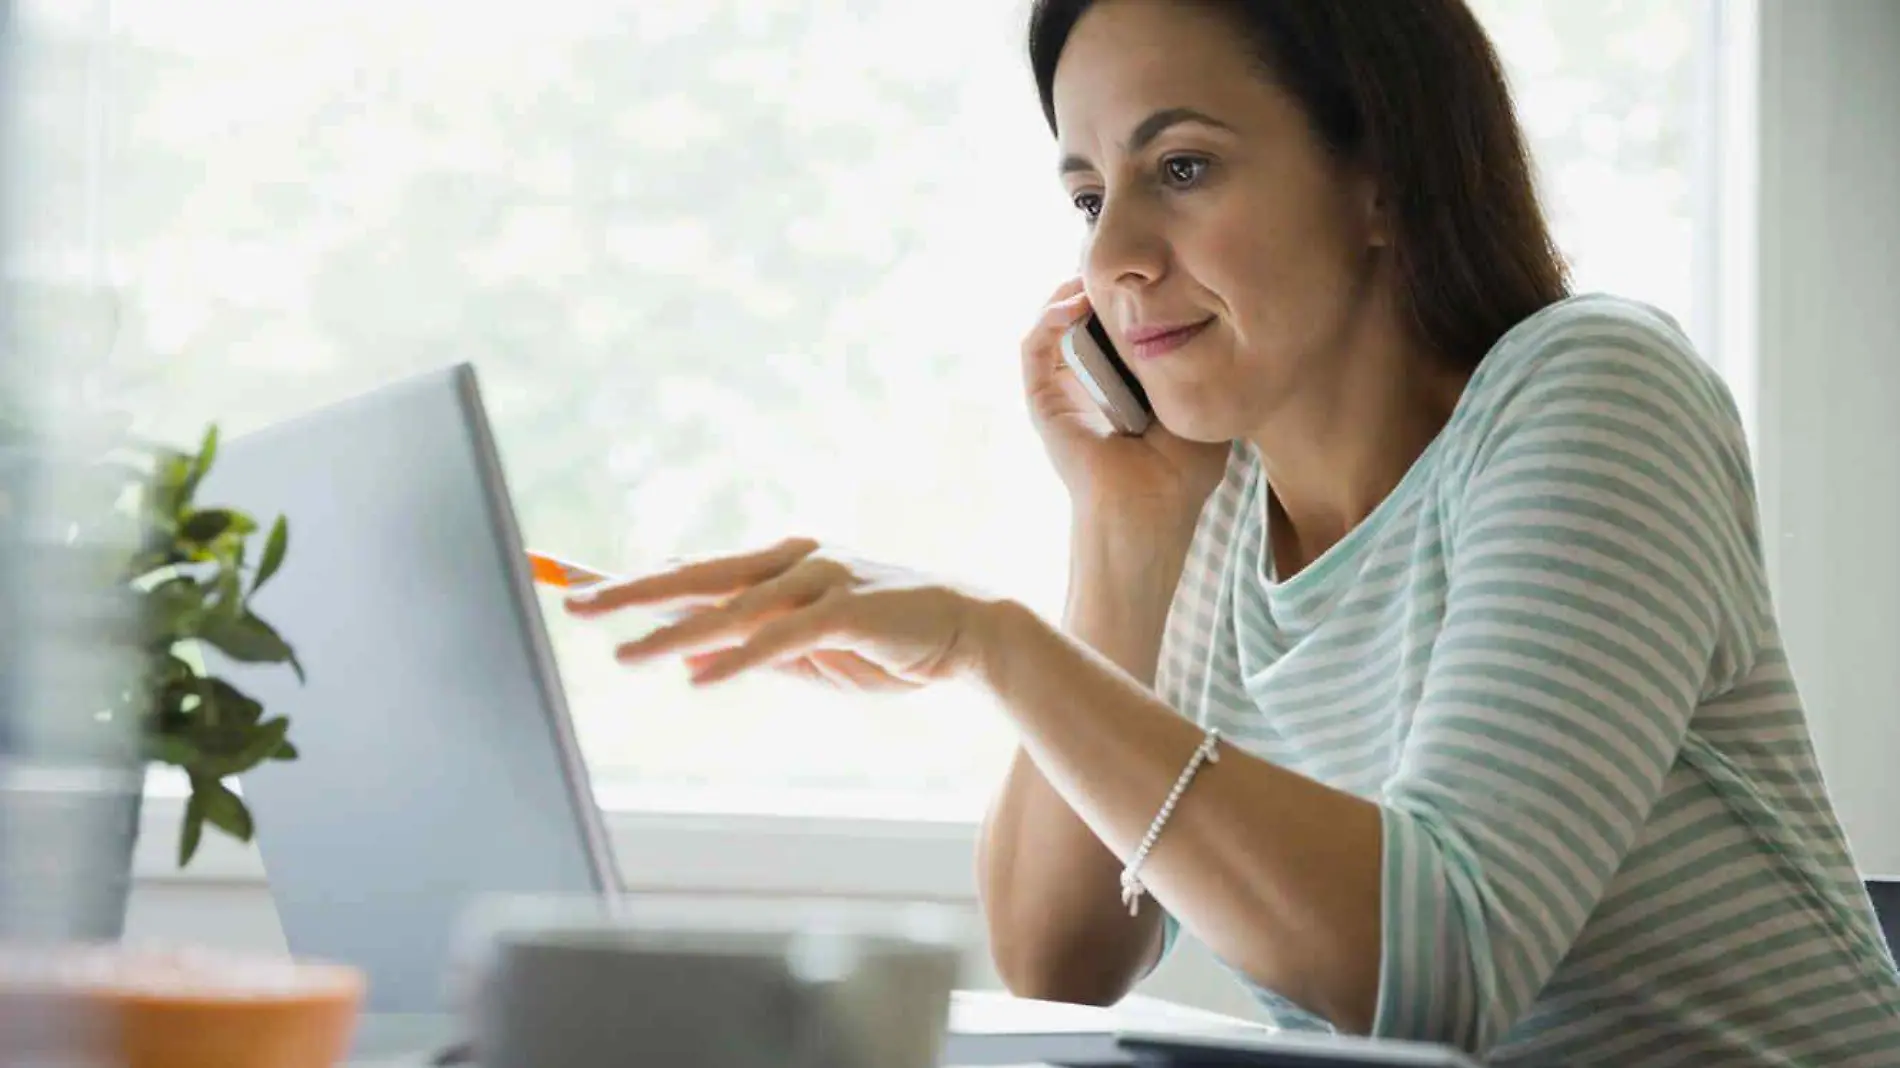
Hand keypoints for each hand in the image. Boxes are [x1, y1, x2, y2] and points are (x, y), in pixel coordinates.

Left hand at [563, 536, 991, 690]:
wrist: (972, 631)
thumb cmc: (889, 641)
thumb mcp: (809, 647)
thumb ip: (754, 644)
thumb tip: (692, 653)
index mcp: (781, 565)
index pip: (697, 572)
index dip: (638, 578)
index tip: (582, 582)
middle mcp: (795, 561)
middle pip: (699, 576)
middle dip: (633, 591)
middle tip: (575, 602)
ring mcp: (823, 580)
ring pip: (734, 607)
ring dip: (676, 634)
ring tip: (624, 656)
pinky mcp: (851, 610)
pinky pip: (784, 638)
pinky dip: (740, 657)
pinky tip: (698, 678)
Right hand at [1022, 278, 1228, 521]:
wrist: (1148, 511)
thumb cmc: (1181, 473)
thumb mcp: (1201, 402)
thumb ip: (1198, 365)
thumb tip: (1209, 314)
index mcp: (1126, 383)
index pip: (1118, 324)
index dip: (1128, 292)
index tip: (1149, 262)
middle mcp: (1090, 382)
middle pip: (1083, 316)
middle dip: (1098, 282)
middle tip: (1120, 256)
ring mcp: (1064, 390)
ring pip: (1054, 323)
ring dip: (1070, 291)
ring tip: (1095, 272)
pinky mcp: (1044, 400)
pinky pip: (1035, 347)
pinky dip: (1049, 318)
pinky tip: (1074, 303)